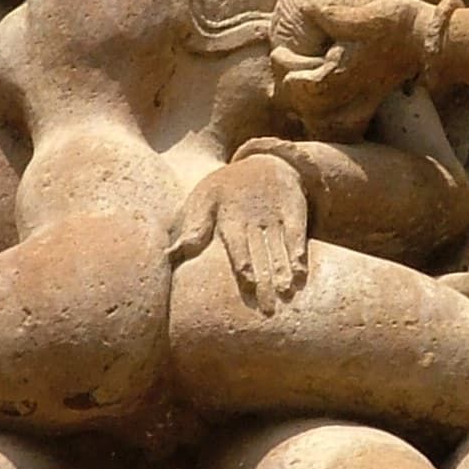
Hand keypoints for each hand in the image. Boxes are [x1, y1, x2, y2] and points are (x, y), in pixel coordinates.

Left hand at [169, 152, 309, 313]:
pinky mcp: (294, 209)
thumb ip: (192, 229)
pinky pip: (298, 230)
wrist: (264, 161)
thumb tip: (167, 254)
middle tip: (267, 308)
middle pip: (259, 251)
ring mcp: (275, 213)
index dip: (243, 262)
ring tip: (286, 292)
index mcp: (229, 216)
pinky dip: (299, 250)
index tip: (248, 283)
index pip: (236, 243)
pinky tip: (301, 272)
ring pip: (279, 244)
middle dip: (264, 279)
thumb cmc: (227, 189)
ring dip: (283, 269)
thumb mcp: (205, 199)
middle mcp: (253, 216)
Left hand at [272, 0, 432, 130]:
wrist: (435, 38)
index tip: (278, 51)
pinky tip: (328, 92)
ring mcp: (365, 95)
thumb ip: (333, 16)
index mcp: (343, 74)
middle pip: (310, 107)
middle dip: (292, 88)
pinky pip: (346, 114)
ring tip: (300, 81)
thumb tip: (306, 9)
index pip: (301, 84)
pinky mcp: (376, 93)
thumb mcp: (364, 14)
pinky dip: (330, 110)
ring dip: (309, 103)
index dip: (286, 68)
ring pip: (327, 116)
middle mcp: (352, 91)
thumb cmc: (400, 24)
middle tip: (285, 65)